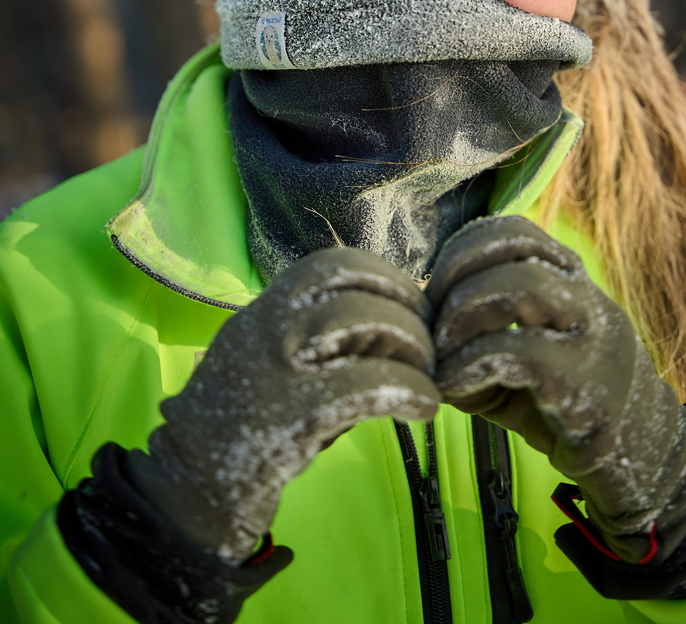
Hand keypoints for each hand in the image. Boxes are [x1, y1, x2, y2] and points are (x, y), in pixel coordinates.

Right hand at [128, 248, 439, 562]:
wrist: (187, 490)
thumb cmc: (244, 425)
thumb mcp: (274, 361)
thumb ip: (320, 337)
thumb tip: (399, 325)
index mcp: (263, 310)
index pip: (332, 264)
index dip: (385, 277)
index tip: (414, 306)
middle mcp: (266, 326)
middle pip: (354, 288)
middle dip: (407, 311)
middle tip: (430, 346)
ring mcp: (275, 368)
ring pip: (361, 323)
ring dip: (412, 347)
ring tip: (427, 376)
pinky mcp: (290, 416)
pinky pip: (365, 385)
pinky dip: (407, 390)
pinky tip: (423, 408)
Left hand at [425, 216, 685, 562]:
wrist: (650, 467)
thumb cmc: (571, 410)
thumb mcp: (524, 363)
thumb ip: (480, 340)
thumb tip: (423, 337)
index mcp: (573, 284)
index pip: (515, 231)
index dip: (463, 253)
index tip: (436, 295)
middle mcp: (588, 300)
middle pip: (513, 252)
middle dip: (455, 283)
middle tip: (433, 330)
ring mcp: (594, 340)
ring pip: (522, 289)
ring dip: (464, 318)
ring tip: (444, 358)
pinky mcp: (591, 389)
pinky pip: (525, 354)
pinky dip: (475, 366)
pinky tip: (455, 389)